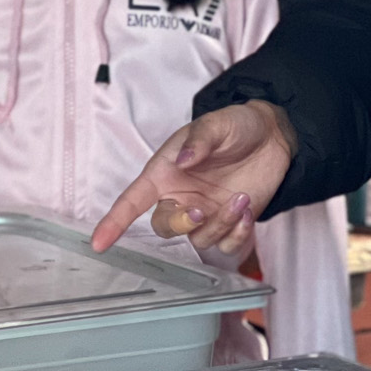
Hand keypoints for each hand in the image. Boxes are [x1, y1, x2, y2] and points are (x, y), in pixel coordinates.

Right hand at [91, 100, 295, 259]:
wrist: (272, 136)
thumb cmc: (235, 126)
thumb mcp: (216, 124)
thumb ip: (199, 140)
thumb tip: (183, 159)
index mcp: (166, 173)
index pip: (132, 200)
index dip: (114, 222)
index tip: (98, 242)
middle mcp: (181, 196)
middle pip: (164, 227)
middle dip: (181, 223)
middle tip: (202, 208)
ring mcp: (205, 213)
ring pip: (198, 239)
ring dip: (220, 224)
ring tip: (241, 198)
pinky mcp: (229, 224)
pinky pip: (225, 246)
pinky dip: (237, 234)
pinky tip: (247, 211)